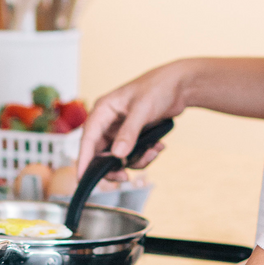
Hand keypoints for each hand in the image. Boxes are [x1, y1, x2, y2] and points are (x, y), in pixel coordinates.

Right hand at [77, 60, 189, 179]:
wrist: (181, 85)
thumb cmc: (158, 88)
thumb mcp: (142, 110)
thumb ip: (129, 133)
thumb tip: (117, 155)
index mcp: (103, 111)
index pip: (87, 140)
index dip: (84, 160)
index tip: (82, 179)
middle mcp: (107, 122)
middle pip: (100, 154)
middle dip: (113, 167)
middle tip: (125, 177)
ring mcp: (119, 130)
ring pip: (118, 158)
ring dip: (135, 161)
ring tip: (152, 152)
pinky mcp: (132, 136)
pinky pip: (132, 155)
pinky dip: (144, 155)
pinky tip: (157, 147)